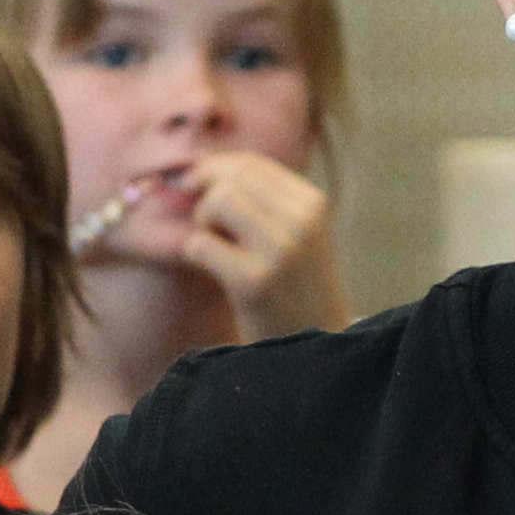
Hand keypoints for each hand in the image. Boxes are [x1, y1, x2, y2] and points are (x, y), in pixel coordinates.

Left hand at [161, 151, 341, 337]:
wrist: (320, 349)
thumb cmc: (297, 290)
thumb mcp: (298, 236)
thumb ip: (262, 202)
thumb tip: (195, 171)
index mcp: (313, 205)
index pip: (251, 164)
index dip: (214, 170)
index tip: (194, 187)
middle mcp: (302, 222)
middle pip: (231, 179)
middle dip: (206, 196)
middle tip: (207, 226)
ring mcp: (280, 252)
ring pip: (217, 202)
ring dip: (202, 224)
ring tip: (215, 248)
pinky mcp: (254, 283)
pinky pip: (200, 244)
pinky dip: (195, 254)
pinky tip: (212, 271)